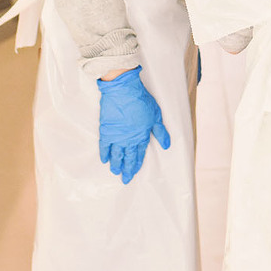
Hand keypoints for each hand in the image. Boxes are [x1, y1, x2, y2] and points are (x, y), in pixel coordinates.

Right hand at [97, 66, 169, 183]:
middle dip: (127, 169)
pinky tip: (104, 160)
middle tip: (125, 179)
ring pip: (116, 155)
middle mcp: (128, 140)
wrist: (123, 91)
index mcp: (141, 136)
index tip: (135, 171)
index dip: (137, 164)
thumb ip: (160, 132)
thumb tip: (166, 145)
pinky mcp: (106, 130)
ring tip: (115, 172)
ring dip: (116, 164)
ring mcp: (116, 136)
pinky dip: (104, 154)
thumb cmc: (141, 101)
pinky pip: (104, 146)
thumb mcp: (156, 115)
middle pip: (128, 157)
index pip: (139, 154)